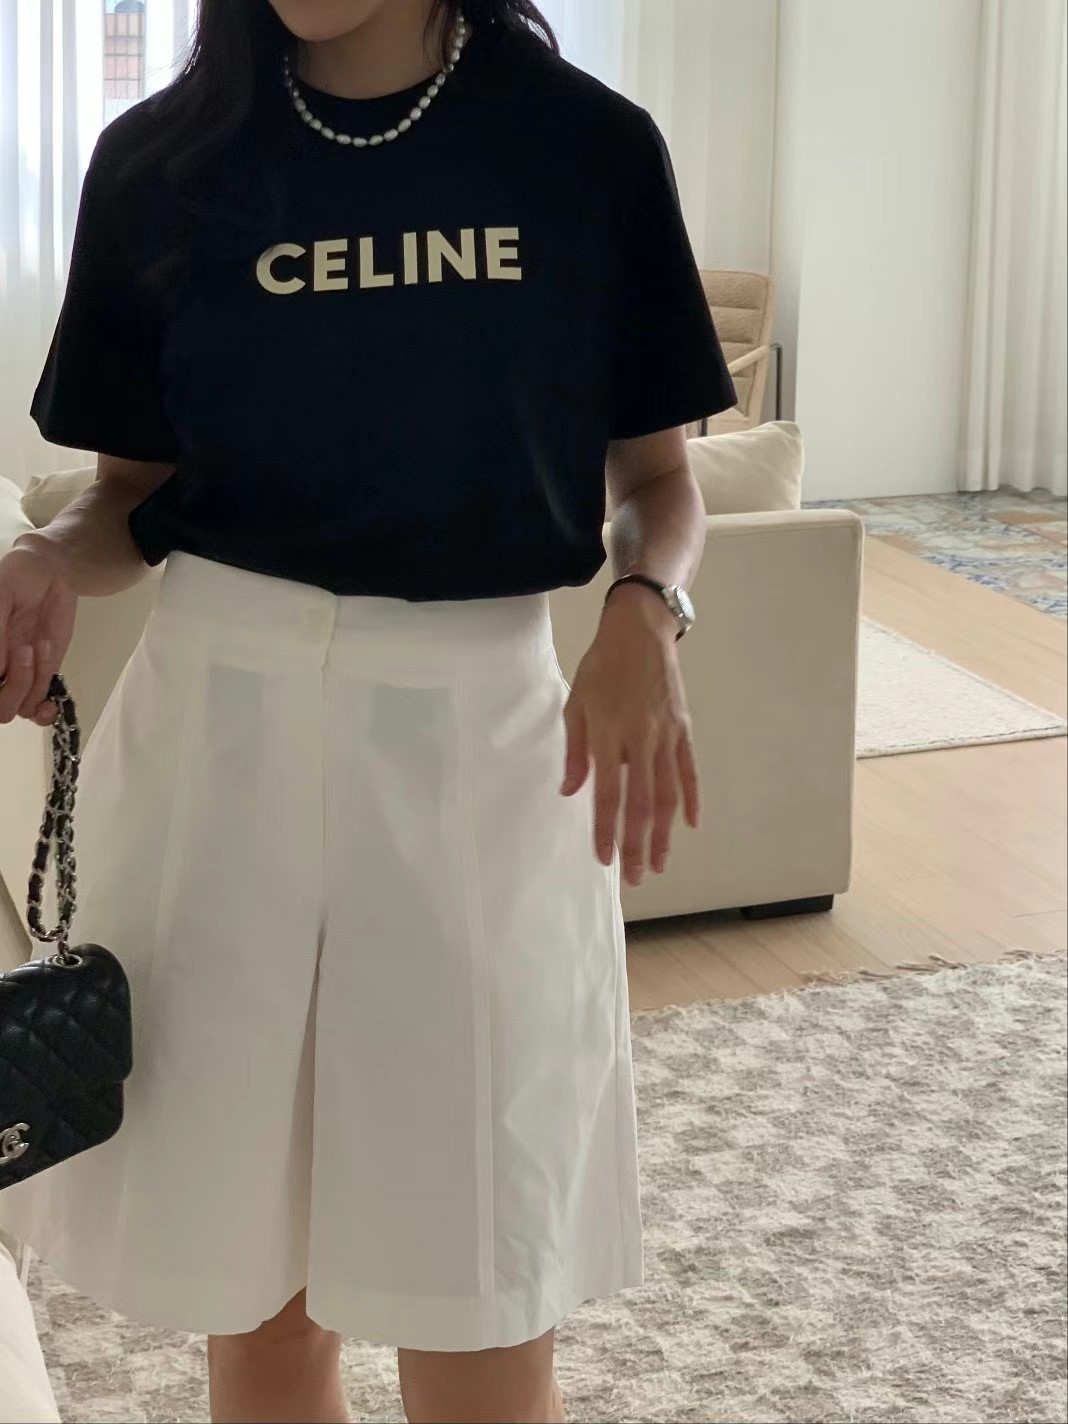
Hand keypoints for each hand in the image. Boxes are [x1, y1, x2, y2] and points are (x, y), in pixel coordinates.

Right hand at [0, 543, 77, 725]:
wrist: (50, 573)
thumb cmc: (17, 576)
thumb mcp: (2, 594)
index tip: (4, 665)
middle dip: (13, 688)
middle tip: (25, 650)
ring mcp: (16, 674)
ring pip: (17, 708)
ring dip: (33, 684)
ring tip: (41, 646)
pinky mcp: (40, 675)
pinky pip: (37, 709)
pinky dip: (44, 712)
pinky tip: (51, 703)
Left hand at [560, 584, 699, 884]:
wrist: (641, 632)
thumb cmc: (602, 668)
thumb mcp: (577, 704)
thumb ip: (576, 750)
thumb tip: (572, 791)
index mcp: (609, 735)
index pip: (609, 794)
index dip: (607, 829)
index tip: (605, 858)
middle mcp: (641, 740)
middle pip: (642, 803)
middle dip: (639, 844)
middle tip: (636, 877)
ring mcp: (666, 736)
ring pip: (668, 794)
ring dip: (665, 833)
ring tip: (660, 863)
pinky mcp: (683, 729)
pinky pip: (688, 770)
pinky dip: (691, 799)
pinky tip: (690, 825)